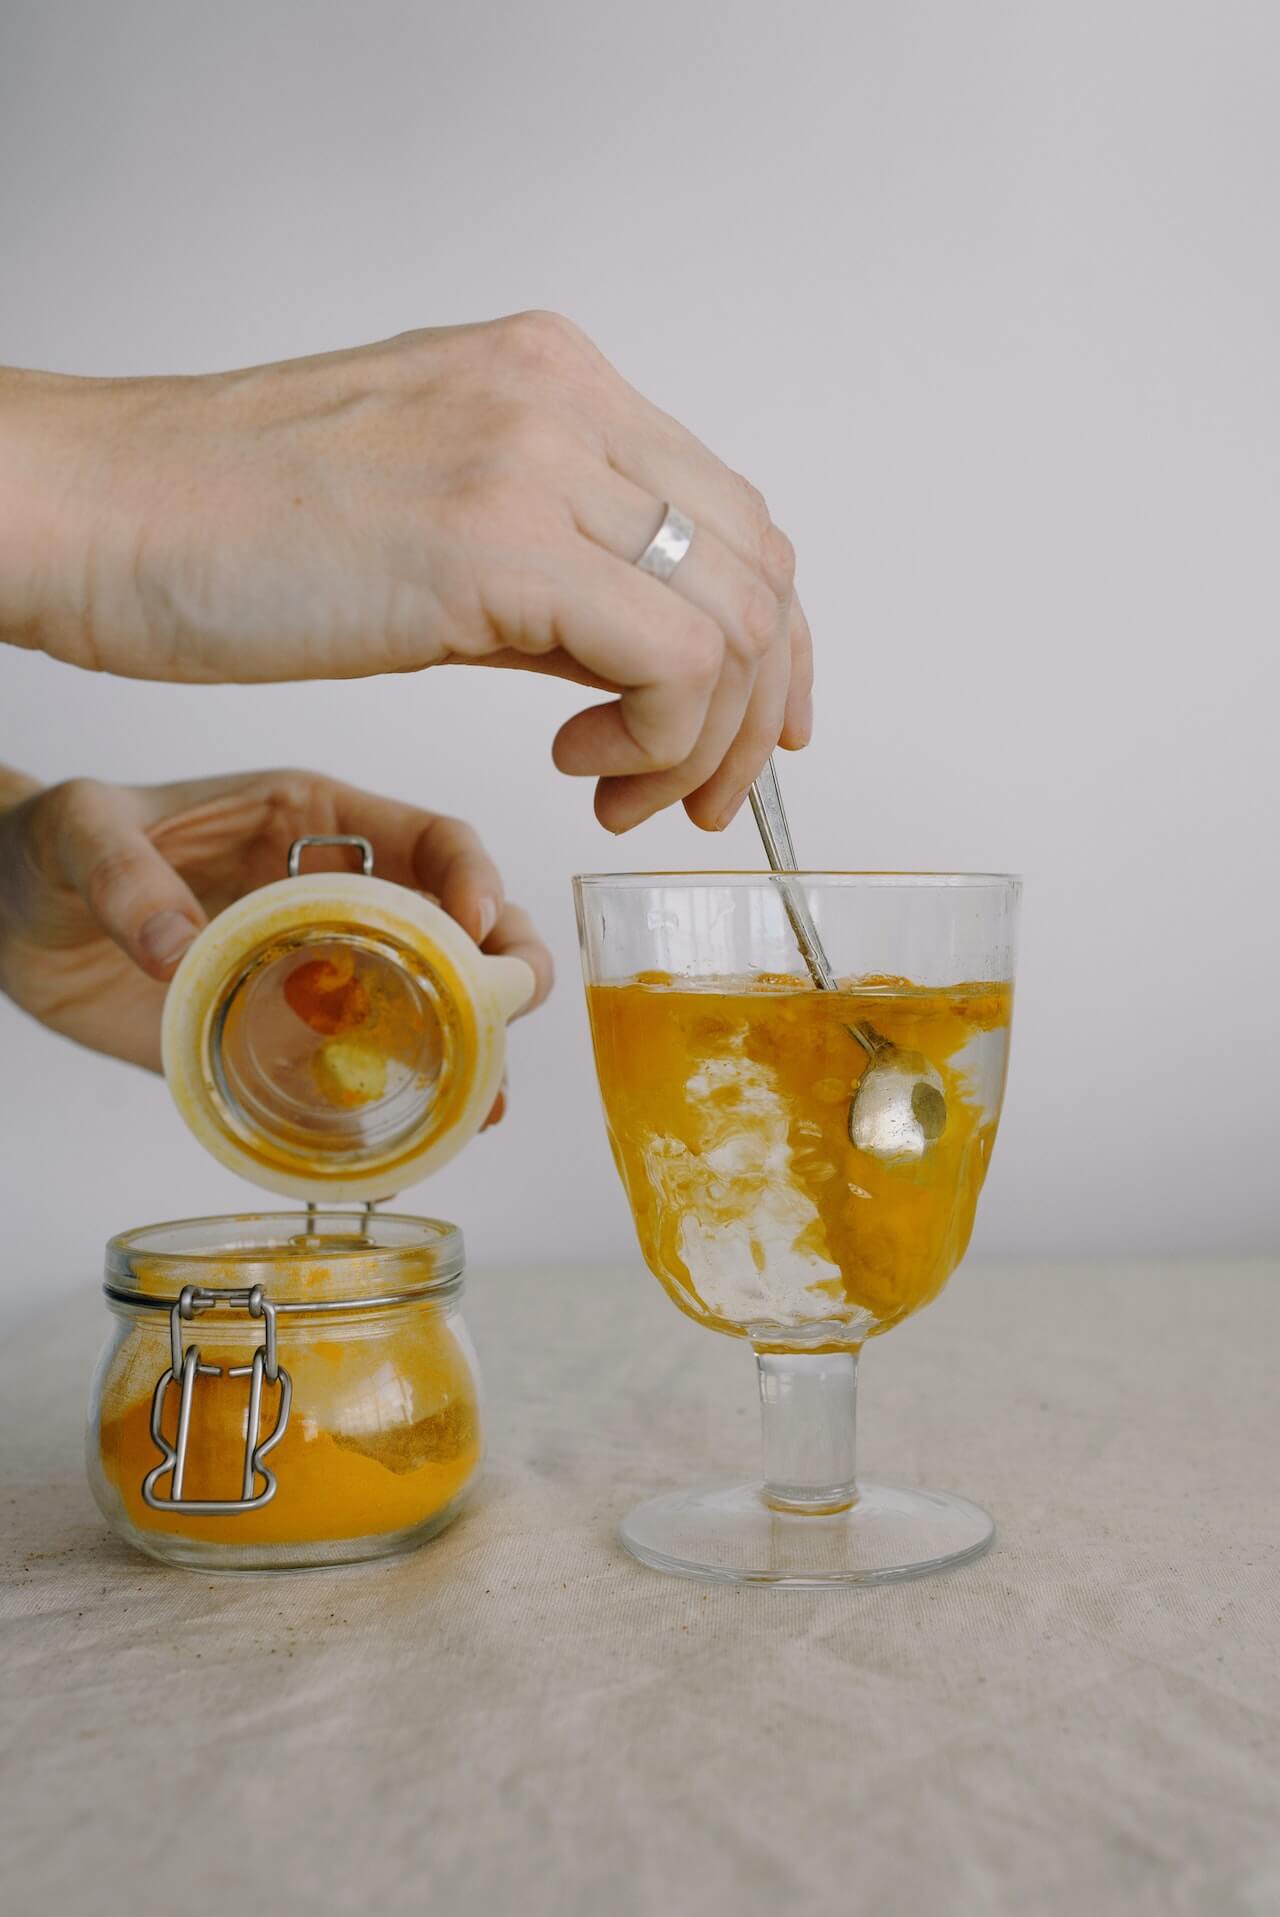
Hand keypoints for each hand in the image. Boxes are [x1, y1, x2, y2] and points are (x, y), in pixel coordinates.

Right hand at [0, 313, 812, 830]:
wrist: (96, 512)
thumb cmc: (223, 528)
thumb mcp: (432, 524)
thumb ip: (550, 574)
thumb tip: (633, 667)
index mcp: (551, 378)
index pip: (730, 514)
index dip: (768, 643)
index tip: (744, 729)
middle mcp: (563, 397)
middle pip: (757, 566)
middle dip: (755, 710)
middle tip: (689, 794)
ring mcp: (535, 457)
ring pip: (734, 618)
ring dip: (706, 741)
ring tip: (618, 791)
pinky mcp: (495, 541)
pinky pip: (672, 659)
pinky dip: (658, 738)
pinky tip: (576, 764)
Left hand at [0, 769, 552, 1124]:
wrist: (9, 917)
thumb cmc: (53, 847)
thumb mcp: (83, 831)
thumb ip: (126, 876)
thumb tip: (176, 950)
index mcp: (316, 825)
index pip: (430, 839)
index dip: (471, 873)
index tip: (473, 921)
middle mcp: (339, 900)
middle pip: (462, 926)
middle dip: (504, 964)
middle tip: (512, 1006)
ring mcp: (320, 977)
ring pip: (431, 1009)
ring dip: (476, 1051)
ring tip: (489, 1101)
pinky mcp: (283, 1042)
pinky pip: (362, 1075)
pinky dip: (406, 1104)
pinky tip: (435, 1137)